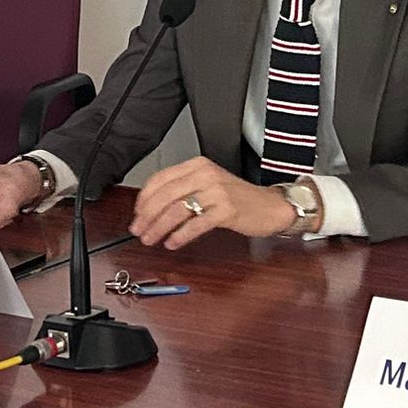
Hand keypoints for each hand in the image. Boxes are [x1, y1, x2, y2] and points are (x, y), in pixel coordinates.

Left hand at [130, 156, 296, 248]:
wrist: (270, 206)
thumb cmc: (237, 198)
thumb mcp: (207, 185)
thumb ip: (183, 190)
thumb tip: (151, 208)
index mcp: (197, 165)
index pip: (160, 178)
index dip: (144, 198)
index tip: (136, 213)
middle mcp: (205, 174)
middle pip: (165, 195)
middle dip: (147, 215)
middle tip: (138, 230)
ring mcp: (216, 192)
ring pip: (177, 209)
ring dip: (159, 227)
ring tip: (151, 239)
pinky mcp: (227, 210)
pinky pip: (196, 224)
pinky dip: (180, 235)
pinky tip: (172, 242)